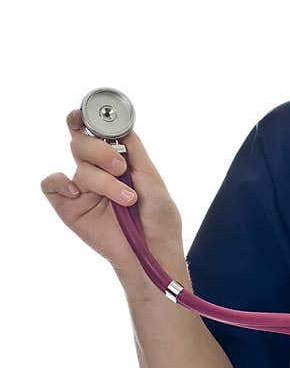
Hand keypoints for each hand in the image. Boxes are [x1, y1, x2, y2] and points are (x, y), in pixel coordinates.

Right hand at [41, 107, 184, 278]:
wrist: (154, 252)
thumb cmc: (159, 219)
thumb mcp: (153, 180)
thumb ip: (135, 153)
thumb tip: (120, 128)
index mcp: (118, 159)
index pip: (97, 131)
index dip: (89, 117)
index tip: (89, 114)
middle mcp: (98, 170)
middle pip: (83, 142)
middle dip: (101, 151)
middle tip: (121, 168)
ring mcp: (83, 189)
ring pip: (79, 166)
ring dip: (103, 181)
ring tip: (126, 199)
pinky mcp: (69, 208)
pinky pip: (52, 185)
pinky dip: (62, 184)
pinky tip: (79, 195)